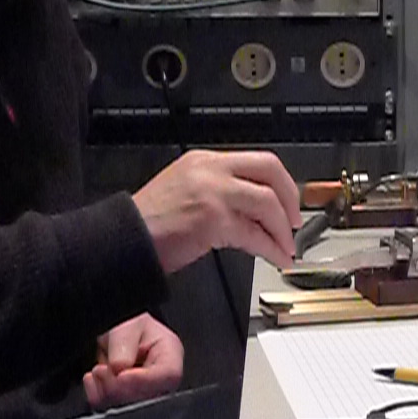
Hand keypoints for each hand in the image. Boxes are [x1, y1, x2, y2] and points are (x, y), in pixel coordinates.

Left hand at [82, 312, 183, 409]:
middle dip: (120, 387)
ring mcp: (146, 396)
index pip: (169, 375)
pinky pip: (112, 411)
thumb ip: (124, 344)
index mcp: (170, 356)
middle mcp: (162, 382)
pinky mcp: (127, 405)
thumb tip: (120, 368)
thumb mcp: (127, 325)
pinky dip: (98, 399)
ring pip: (130, 408)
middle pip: (149, 398)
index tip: (121, 375)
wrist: (114, 336)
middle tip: (101, 370)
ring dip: (106, 392)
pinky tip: (93, 382)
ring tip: (98, 371)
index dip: (144, 380)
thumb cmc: (127, 328)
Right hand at [132, 149, 299, 272]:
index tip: (288, 202)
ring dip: (282, 229)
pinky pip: (253, 234)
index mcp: (204, 161)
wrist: (123, 240)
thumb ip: (218, 191)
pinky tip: (275, 257)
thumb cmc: (148, 224)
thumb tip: (252, 211)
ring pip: (267, 203)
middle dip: (290, 199)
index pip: (257, 161)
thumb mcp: (185, 192)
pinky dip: (271, 248)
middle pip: (270, 171)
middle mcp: (210, 170)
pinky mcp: (212, 219)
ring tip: (286, 247)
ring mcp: (212, 192)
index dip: (280, 183)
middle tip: (294, 222)